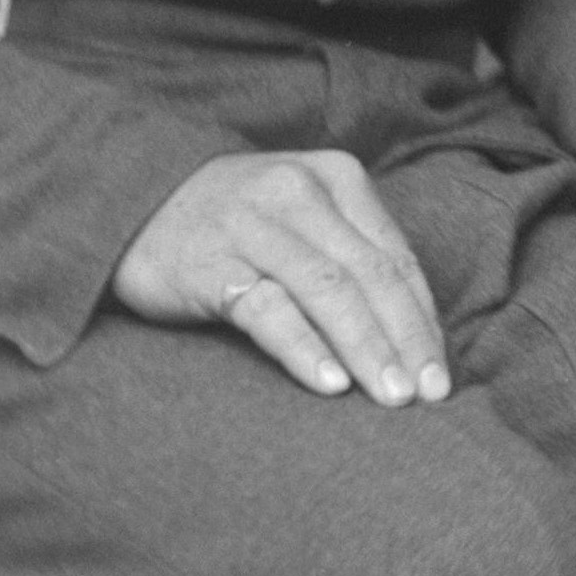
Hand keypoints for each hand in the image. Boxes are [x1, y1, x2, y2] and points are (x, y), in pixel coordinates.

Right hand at [111, 149, 449, 404]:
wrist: (134, 200)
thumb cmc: (237, 222)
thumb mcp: (303, 218)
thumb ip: (352, 256)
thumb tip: (410, 333)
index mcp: (338, 179)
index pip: (397, 257)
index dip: (423, 319)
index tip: (442, 374)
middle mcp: (300, 194)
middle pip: (372, 275)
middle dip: (407, 339)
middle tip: (428, 395)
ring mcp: (254, 226)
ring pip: (330, 290)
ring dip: (367, 348)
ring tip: (391, 396)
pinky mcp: (210, 263)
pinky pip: (268, 308)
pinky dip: (304, 347)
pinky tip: (329, 382)